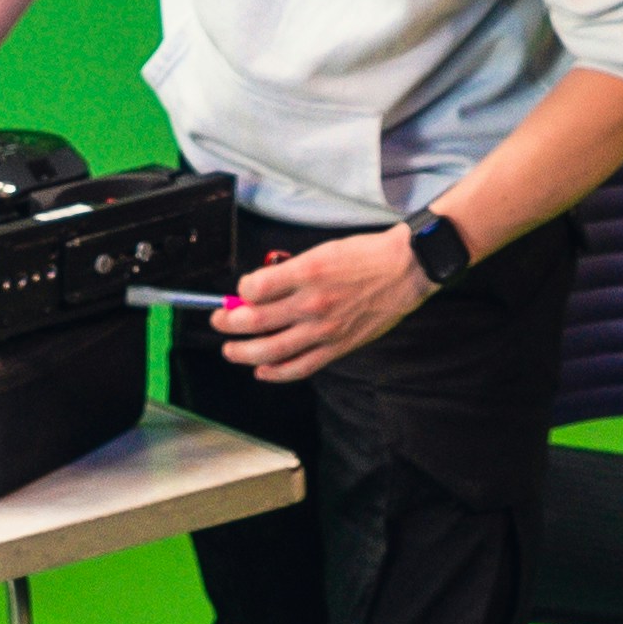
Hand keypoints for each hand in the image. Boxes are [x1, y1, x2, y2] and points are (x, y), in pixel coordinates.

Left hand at [215, 227, 429, 382]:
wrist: (404, 270)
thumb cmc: (364, 255)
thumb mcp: (322, 251)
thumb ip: (290, 271)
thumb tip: (259, 288)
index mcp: (307, 272)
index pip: (256, 288)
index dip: (241, 290)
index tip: (240, 291)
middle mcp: (312, 303)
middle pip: (256, 320)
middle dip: (229, 322)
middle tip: (218, 320)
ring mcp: (324, 329)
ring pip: (272, 349)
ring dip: (244, 352)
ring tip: (230, 351)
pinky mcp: (337, 346)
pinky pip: (300, 366)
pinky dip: (277, 372)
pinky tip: (262, 370)